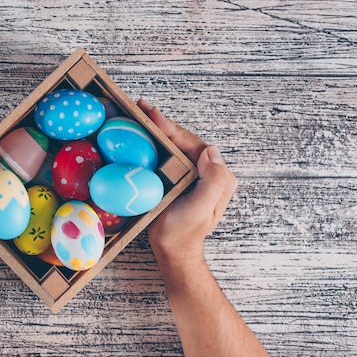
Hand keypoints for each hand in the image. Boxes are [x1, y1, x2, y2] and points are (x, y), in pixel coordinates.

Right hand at [137, 99, 236, 267]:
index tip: (152, 115)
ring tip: (139, 112)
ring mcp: (191, 174)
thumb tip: (210, 151)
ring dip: (157, 128)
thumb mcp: (202, 207)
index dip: (172, 128)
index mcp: (217, 175)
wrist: (172, 250)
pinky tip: (140, 133)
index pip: (193, 143)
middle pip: (183, 140)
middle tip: (141, 107)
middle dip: (163, 123)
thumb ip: (212, 180)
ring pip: (174, 145)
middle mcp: (206, 171)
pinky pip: (166, 155)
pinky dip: (153, 142)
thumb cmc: (184, 231)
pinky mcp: (177, 178)